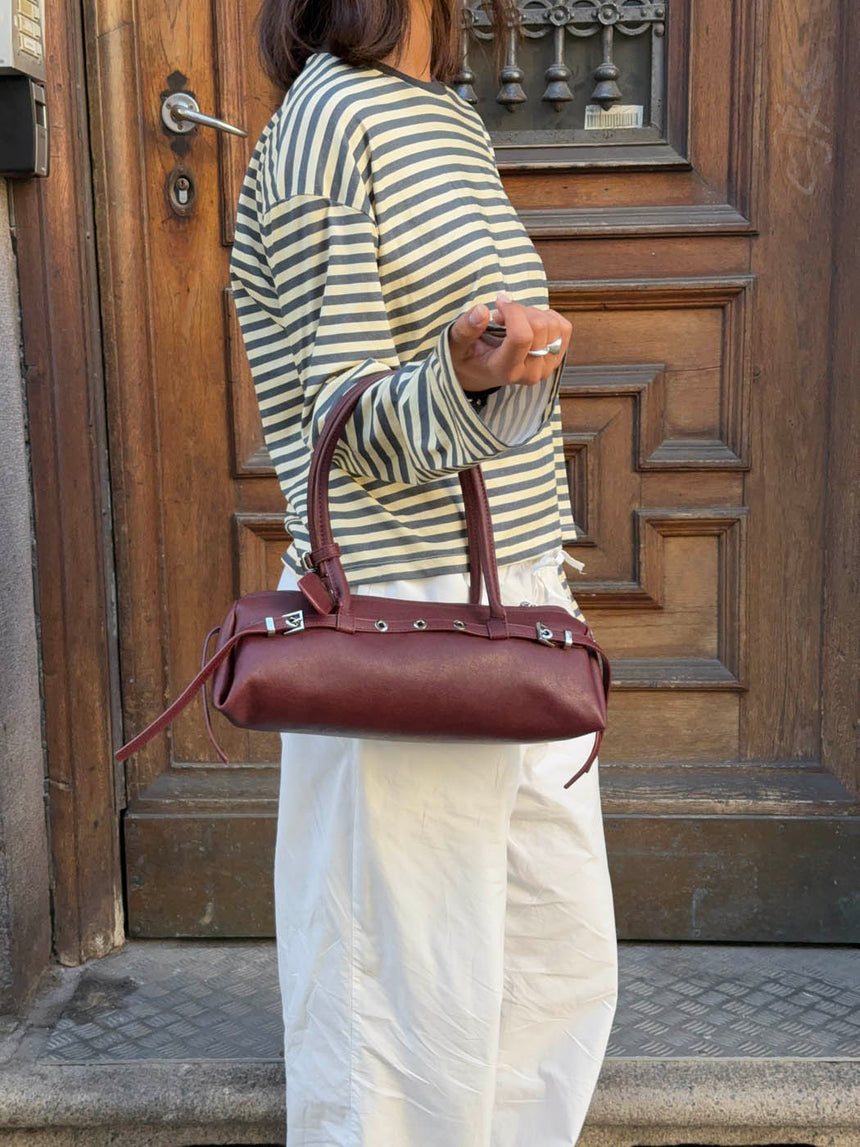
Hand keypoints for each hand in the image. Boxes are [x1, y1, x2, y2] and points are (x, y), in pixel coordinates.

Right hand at [447, 292, 571, 393]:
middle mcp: (530, 373)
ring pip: (552, 324)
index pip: (522, 337)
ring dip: (532, 313)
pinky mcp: (556, 357)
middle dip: (519, 311)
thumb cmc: (466, 357)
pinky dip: (548, 317)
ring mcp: (546, 367)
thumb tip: (481, 310)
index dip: (512, 311)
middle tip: (501, 316)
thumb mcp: (455, 345)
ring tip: (513, 321)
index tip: (498, 303)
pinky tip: (529, 323)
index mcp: (506, 370)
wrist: (479, 373)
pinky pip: (564, 327)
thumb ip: (465, 329)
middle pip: (539, 327)